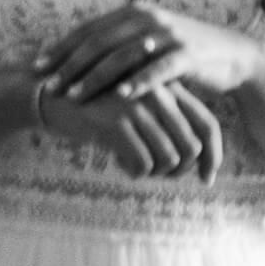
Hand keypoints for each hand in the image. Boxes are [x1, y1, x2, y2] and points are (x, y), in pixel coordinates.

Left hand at [37, 2, 264, 105]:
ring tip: (74, 95)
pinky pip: (157, 70)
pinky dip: (137, 83)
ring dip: (95, 77)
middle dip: (69, 64)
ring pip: (122, 57)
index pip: (88, 30)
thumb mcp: (147, 43)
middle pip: (98, 42)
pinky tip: (120, 97)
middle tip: (47, 83)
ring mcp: (167, 35)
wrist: (233, 56)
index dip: (60, 48)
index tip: (36, 66)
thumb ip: (117, 45)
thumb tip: (76, 59)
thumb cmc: (181, 54)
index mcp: (132, 12)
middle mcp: (146, 18)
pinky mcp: (187, 55)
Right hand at [43, 77, 224, 181]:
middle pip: (192, 148)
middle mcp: (157, 93)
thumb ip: (167, 118)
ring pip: (169, 159)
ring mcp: (137, 106)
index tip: (206, 179)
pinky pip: (143, 164)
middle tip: (158, 173)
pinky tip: (118, 162)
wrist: (50, 96)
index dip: (214, 156)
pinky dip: (133, 171)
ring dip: (154, 173)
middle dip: (178, 170)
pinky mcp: (116, 122)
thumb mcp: (136, 104)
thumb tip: (199, 155)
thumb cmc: (98, 107)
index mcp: (167, 86)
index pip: (208, 124)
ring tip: (136, 165)